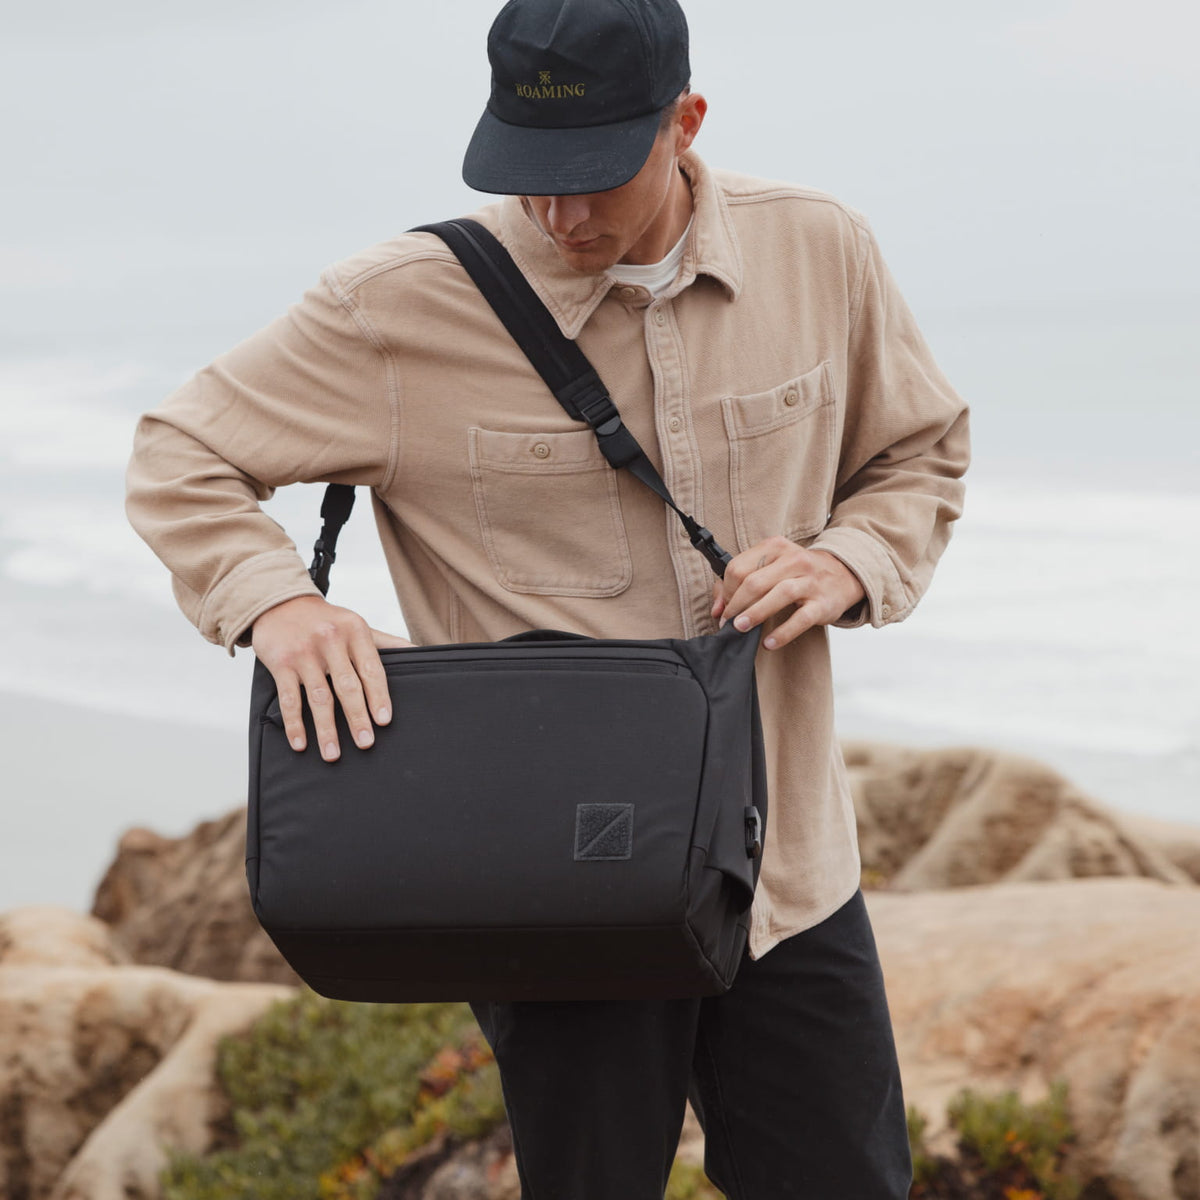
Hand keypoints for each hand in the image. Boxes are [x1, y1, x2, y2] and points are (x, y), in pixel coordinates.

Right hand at [250, 595, 412, 759]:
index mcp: (355, 631)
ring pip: (319, 696)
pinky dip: (294, 724)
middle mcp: (330, 640)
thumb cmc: (326, 620)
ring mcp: (304, 652)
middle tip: (365, 743)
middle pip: (347, 685)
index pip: (372, 669)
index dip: (379, 696)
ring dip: (326, 729)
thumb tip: (421, 653)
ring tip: (333, 754)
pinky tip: (300, 743)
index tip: (384, 720)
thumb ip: (388, 642)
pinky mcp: (281, 662)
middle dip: (357, 717)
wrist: (279, 602)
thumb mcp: (357, 625)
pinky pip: (289, 698)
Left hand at [711, 536, 864, 649]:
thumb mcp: (771, 567)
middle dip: (736, 604)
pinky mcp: (822, 603)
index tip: (723, 609)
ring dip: (755, 613)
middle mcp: (793, 560)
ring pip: (778, 594)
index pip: (739, 567)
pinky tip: (769, 642)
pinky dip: (783, 632)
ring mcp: (810, 581)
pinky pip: (801, 618)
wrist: (843, 575)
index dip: (726, 591)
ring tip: (741, 628)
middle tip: (728, 623)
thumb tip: (717, 609)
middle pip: (754, 581)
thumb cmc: (799, 573)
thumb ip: (741, 583)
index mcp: (775, 547)